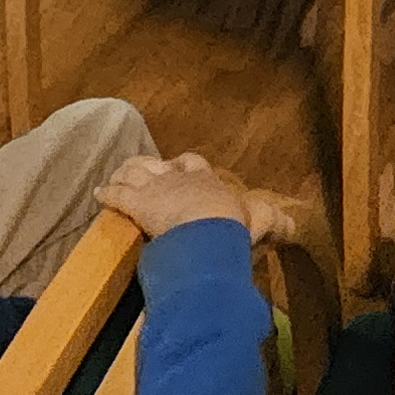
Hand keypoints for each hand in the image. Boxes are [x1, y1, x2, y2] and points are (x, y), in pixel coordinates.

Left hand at [99, 152, 289, 244]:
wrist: (210, 230)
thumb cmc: (235, 224)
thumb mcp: (261, 220)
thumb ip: (275, 221)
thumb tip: (295, 226)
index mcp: (207, 179)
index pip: (194, 164)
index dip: (185, 166)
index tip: (181, 168)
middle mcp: (179, 178)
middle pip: (159, 164)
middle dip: (151, 167)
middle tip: (144, 173)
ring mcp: (156, 188)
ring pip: (134, 173)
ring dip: (124, 174)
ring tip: (115, 177)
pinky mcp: (137, 204)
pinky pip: (117, 195)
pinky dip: (107, 193)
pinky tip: (99, 195)